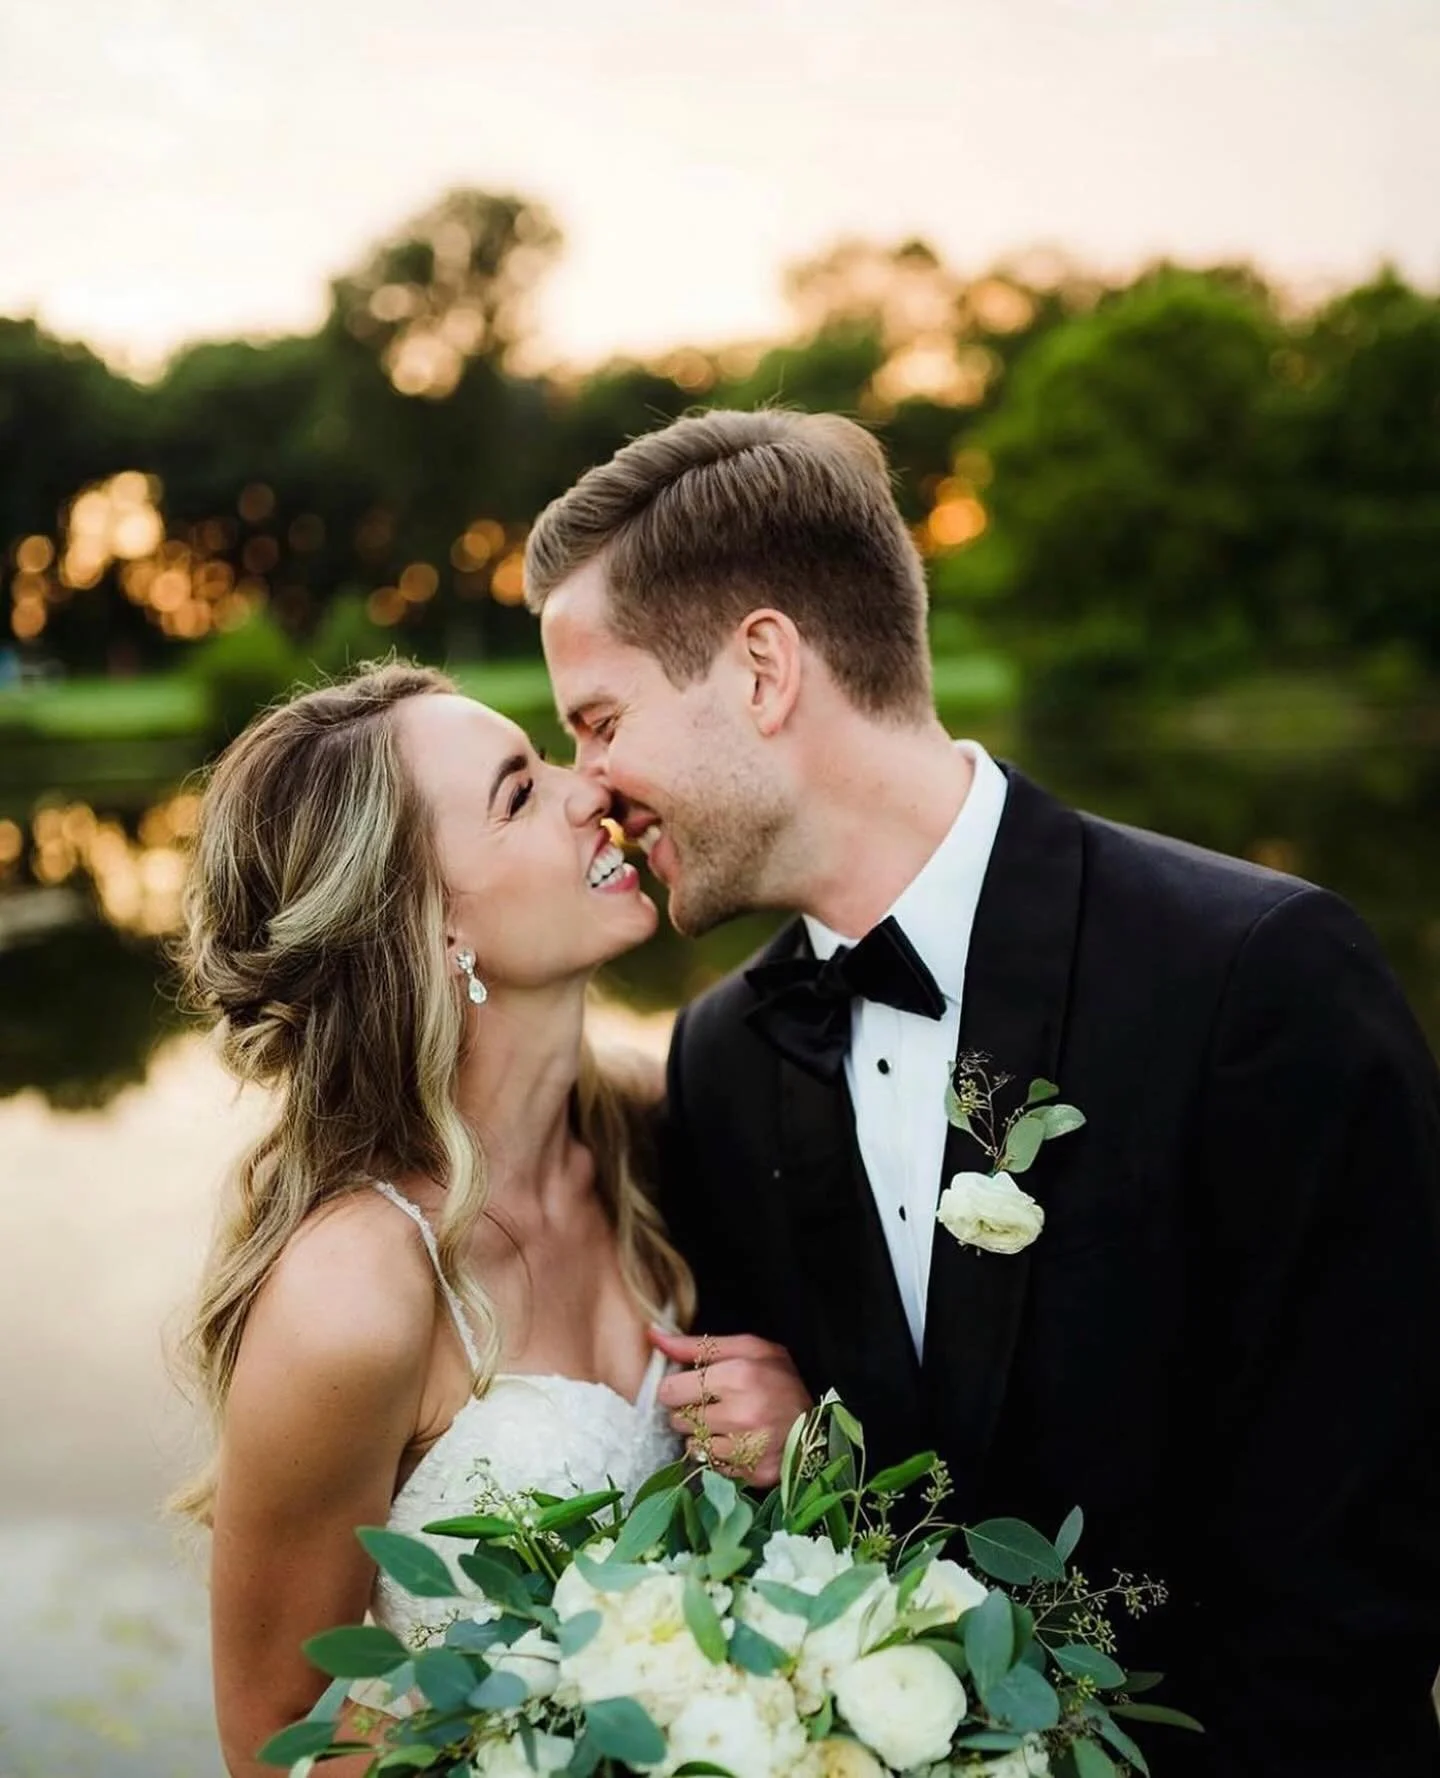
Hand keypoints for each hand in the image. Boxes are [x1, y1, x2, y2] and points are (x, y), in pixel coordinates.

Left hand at [649, 1328, 812, 1484]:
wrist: (820, 1423)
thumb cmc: (780, 1379)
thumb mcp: (747, 1349)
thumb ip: (695, 1344)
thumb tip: (652, 1335)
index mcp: (738, 1375)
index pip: (670, 1391)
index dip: (675, 1389)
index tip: (689, 1387)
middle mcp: (741, 1414)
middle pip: (678, 1419)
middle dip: (689, 1412)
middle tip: (712, 1405)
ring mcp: (747, 1448)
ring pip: (692, 1446)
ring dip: (702, 1436)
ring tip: (726, 1425)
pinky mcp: (750, 1474)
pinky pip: (711, 1467)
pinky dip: (718, 1456)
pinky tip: (738, 1444)